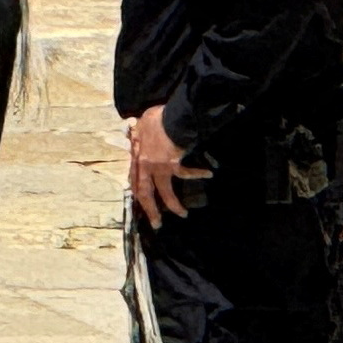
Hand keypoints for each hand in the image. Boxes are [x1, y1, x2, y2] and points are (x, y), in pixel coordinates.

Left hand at [127, 105, 207, 225]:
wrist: (170, 118)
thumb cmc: (156, 119)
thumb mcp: (141, 124)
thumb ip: (139, 133)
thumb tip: (136, 131)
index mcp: (137, 158)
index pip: (134, 181)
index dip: (137, 194)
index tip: (143, 204)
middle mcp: (146, 167)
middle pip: (146, 194)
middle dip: (151, 210)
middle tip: (157, 224)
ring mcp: (160, 167)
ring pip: (165, 191)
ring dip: (174, 204)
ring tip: (183, 214)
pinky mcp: (174, 164)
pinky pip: (186, 172)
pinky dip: (197, 173)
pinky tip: (209, 174)